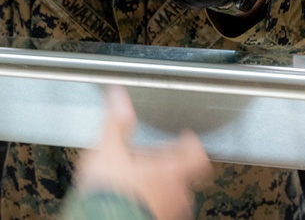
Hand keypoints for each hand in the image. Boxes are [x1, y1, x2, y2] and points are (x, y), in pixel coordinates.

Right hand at [75, 87, 211, 219]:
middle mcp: (176, 194)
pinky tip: (136, 198)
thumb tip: (118, 96)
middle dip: (171, 165)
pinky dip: (154, 200)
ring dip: (163, 185)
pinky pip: (163, 208)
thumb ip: (116, 122)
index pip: (196, 156)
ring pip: (174, 195)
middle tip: (155, 158)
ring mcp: (169, 212)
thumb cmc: (109, 191)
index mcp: (169, 172)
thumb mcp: (108, 150)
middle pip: (184, 175)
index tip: (187, 137)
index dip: (193, 144)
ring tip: (143, 180)